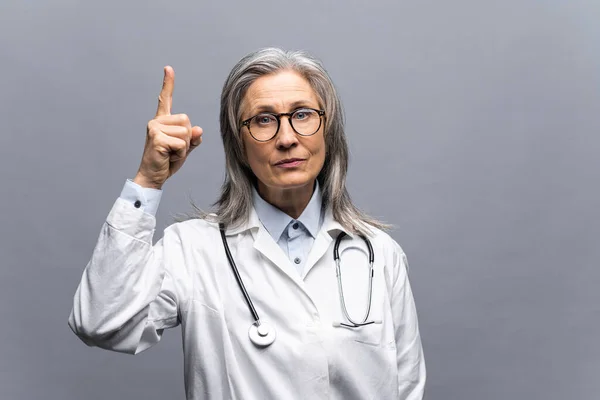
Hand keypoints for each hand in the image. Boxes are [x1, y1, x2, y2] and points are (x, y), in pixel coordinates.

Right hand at [133, 66, 202, 188]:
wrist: (153, 177)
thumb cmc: (167, 162)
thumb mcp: (185, 149)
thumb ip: (193, 138)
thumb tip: (198, 129)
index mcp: (162, 121)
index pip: (165, 99)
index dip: (168, 84)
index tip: (168, 68)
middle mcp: (156, 121)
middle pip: (187, 121)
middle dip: (187, 139)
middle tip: (174, 150)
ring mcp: (155, 128)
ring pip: (186, 133)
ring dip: (183, 148)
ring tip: (170, 154)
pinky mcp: (156, 138)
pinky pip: (182, 144)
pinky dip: (180, 154)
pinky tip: (168, 157)